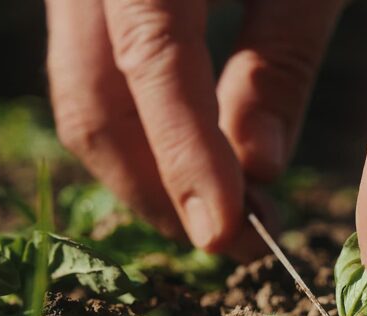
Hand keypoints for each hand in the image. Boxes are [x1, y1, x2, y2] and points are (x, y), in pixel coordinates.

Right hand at [45, 0, 343, 255]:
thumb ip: (281, 58)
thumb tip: (260, 169)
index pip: (151, 61)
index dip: (186, 156)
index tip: (226, 233)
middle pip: (95, 101)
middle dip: (161, 189)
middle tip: (241, 242)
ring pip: (85, 100)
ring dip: (149, 174)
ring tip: (230, 213)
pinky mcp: (89, 7)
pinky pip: (93, 79)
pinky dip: (141, 136)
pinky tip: (201, 166)